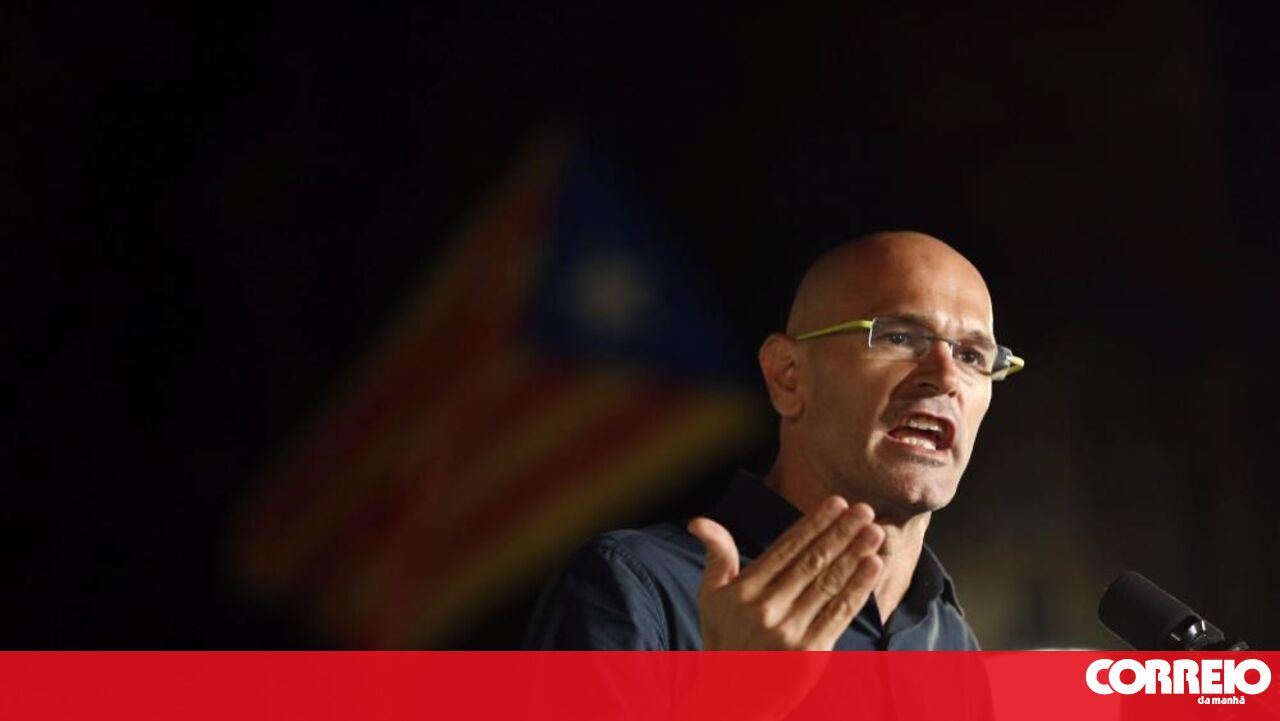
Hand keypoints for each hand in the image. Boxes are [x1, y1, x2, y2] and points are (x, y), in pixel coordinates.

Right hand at [687, 496, 884, 649]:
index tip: (836, 502)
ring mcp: (790, 632)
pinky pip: (838, 614)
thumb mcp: (711, 597)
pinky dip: (857, 589)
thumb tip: (698, 521)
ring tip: (875, 532)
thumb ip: (716, 556)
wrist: (731, 699)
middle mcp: (767, 609)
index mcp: (745, 591)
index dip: (813, 524)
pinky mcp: (810, 654)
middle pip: (811, 563)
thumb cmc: (723, 641)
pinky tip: (872, 567)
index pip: (786, 549)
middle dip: (841, 533)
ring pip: (828, 585)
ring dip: (855, 555)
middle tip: (865, 510)